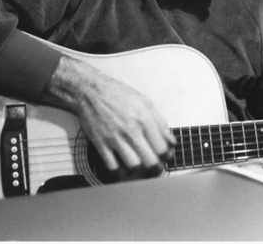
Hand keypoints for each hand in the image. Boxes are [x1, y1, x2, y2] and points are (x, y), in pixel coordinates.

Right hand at [41, 54, 175, 173]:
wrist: (91, 91)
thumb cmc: (118, 94)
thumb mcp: (145, 102)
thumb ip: (160, 122)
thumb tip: (171, 140)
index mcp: (145, 119)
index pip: (162, 148)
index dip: (167, 157)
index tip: (165, 157)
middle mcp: (131, 130)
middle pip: (150, 161)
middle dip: (156, 169)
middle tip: (155, 168)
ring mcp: (115, 138)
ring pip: (133, 166)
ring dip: (139, 171)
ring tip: (140, 168)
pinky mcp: (101, 144)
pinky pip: (112, 167)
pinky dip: (120, 172)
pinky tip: (123, 168)